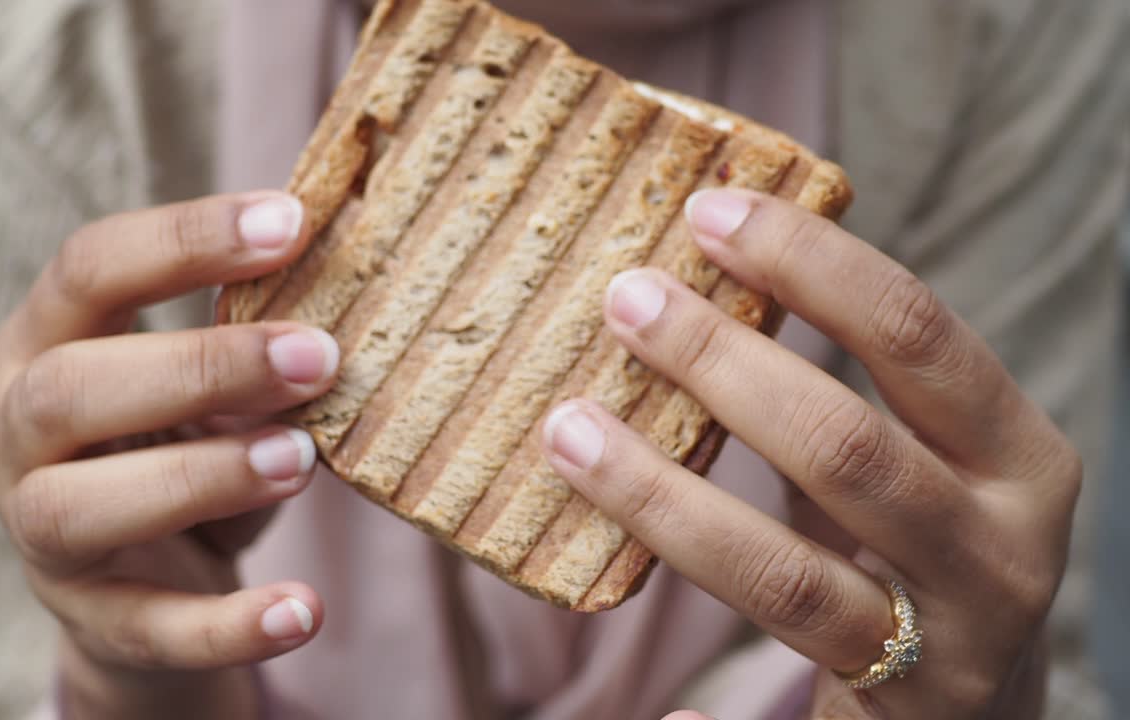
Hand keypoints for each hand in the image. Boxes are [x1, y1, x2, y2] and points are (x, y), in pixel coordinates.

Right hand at [0, 192, 336, 718]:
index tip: (292, 223)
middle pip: (70, 388)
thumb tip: (360, 298)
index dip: (183, 239)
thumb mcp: (212, 389)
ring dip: (202, 476)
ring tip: (304, 457)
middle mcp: (18, 435)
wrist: (148, 586)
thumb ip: (257, 347)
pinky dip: (228, 623)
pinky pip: (150, 628)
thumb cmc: (184, 448)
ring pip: (82, 506)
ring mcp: (40, 535)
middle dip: (199, 367)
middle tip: (320, 357)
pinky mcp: (92, 622)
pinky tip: (304, 610)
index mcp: (45, 345)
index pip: (87, 269)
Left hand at [543, 189, 1077, 718]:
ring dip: (663, 500)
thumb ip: (833, 389)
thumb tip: (690, 281)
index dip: (812, 264)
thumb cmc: (920, 549)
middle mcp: (999, 550)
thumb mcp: (912, 456)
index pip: (916, 333)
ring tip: (567, 432)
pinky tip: (653, 712)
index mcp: (1014, 455)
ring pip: (788, 576)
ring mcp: (948, 650)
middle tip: (624, 300)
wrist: (984, 713)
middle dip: (722, 363)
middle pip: (845, 445)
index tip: (707, 211)